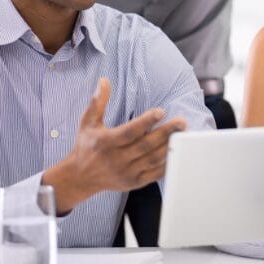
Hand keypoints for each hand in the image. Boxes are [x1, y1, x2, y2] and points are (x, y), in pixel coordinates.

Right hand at [43, 77, 184, 212]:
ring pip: (152, 159)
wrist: (80, 177)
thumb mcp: (87, 123)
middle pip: (145, 145)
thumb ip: (97, 102)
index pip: (130, 131)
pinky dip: (167, 164)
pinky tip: (177, 152)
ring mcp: (126, 172)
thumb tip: (104, 81)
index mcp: (106, 143)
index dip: (146, 121)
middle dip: (165, 132)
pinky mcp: (134, 182)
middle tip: (181, 121)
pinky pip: (154, 174)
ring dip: (169, 147)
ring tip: (183, 134)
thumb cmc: (86, 146)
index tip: (160, 111)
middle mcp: (117, 159)